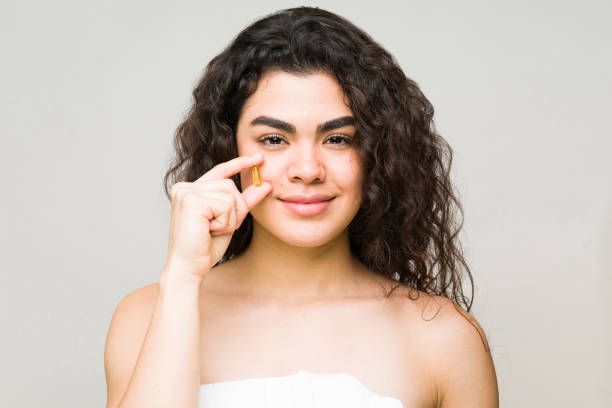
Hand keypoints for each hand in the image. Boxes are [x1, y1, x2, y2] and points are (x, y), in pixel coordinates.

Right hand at [162, 153, 270, 282]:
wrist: (189, 267)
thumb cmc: (205, 247)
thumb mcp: (229, 219)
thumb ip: (244, 201)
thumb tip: (264, 183)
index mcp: (190, 189)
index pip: (220, 171)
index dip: (240, 163)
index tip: (259, 158)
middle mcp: (184, 187)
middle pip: (230, 186)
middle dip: (235, 210)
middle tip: (218, 228)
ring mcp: (186, 192)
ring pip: (230, 195)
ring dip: (229, 218)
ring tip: (211, 230)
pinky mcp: (191, 200)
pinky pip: (225, 205)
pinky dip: (224, 221)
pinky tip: (209, 230)